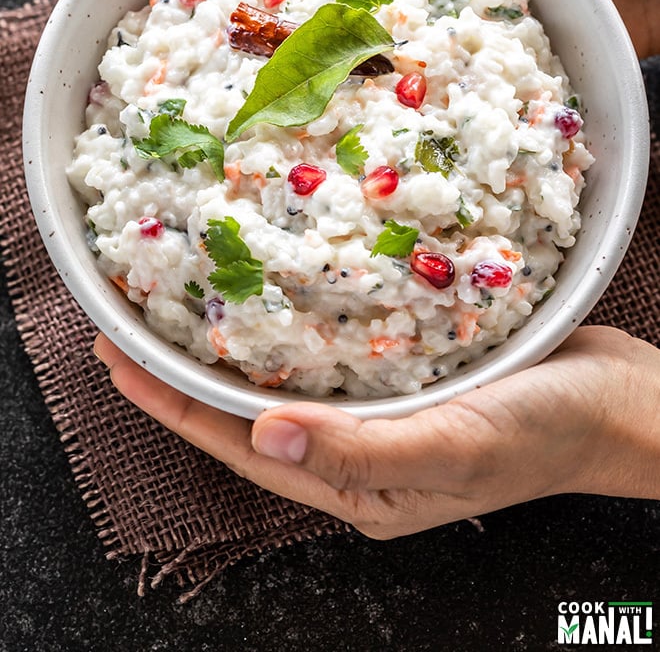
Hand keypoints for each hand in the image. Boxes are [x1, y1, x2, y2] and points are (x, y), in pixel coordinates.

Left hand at [95, 326, 659, 537]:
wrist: (620, 402)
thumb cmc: (547, 433)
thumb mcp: (458, 445)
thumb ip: (363, 450)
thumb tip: (265, 435)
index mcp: (358, 483)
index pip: (242, 446)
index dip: (174, 405)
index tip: (118, 360)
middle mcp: (360, 450)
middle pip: (252, 413)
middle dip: (188, 374)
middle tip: (134, 324)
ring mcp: (384, 411)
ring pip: (289, 377)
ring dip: (237, 344)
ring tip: (191, 301)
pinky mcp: (410, 373)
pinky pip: (334, 349)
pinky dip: (296, 321)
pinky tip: (281, 287)